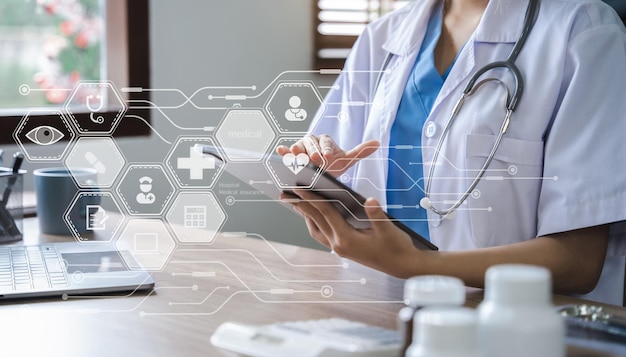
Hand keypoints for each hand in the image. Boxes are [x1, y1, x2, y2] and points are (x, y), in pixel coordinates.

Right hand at [276, 134, 379, 176]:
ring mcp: (300, 147)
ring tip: (296, 156)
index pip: (326, 143)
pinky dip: (283, 151)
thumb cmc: (333, 165)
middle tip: (316, 160)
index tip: (329, 156)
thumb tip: (378, 143)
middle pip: (312, 144)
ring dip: (297, 150)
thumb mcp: (346, 160)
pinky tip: (280, 151)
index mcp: (325, 140)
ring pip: (299, 146)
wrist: (320, 173)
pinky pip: (286, 151)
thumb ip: (360, 152)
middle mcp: (312, 141)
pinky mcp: (290, 154)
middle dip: (313, 152)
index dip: (327, 149)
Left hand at [283, 189, 420, 277]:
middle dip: (301, 206)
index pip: (325, 213)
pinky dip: (316, 223)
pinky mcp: (344, 250)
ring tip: (297, 203)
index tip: (299, 187)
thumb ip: (377, 215)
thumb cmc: (397, 248)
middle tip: (287, 193)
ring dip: (306, 216)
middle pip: (316, 220)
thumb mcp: (389, 230)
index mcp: (347, 239)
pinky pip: (323, 234)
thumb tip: (370, 200)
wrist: (404, 266)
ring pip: (316, 229)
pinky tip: (316, 216)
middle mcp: (339, 245)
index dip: (312, 198)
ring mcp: (340, 248)